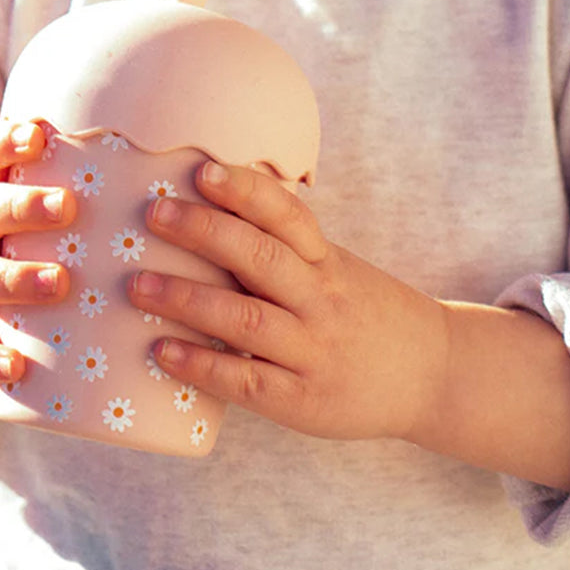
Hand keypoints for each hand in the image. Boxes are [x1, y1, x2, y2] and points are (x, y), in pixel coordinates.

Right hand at [0, 119, 75, 384]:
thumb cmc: (6, 224)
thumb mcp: (19, 187)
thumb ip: (72, 171)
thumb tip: (166, 153)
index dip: (5, 140)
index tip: (40, 133)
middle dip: (21, 206)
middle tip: (68, 205)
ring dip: (14, 278)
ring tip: (59, 282)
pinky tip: (13, 365)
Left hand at [127, 161, 447, 442]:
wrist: (432, 375)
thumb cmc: (365, 313)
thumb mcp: (337, 269)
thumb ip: (285, 249)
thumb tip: (206, 213)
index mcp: (327, 260)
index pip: (287, 214)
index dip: (245, 190)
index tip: (202, 170)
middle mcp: (322, 299)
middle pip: (260, 257)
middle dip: (204, 231)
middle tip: (154, 214)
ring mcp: (313, 350)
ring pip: (246, 318)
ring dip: (187, 299)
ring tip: (138, 285)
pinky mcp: (301, 399)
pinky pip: (246, 380)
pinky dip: (202, 365)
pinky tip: (162, 352)